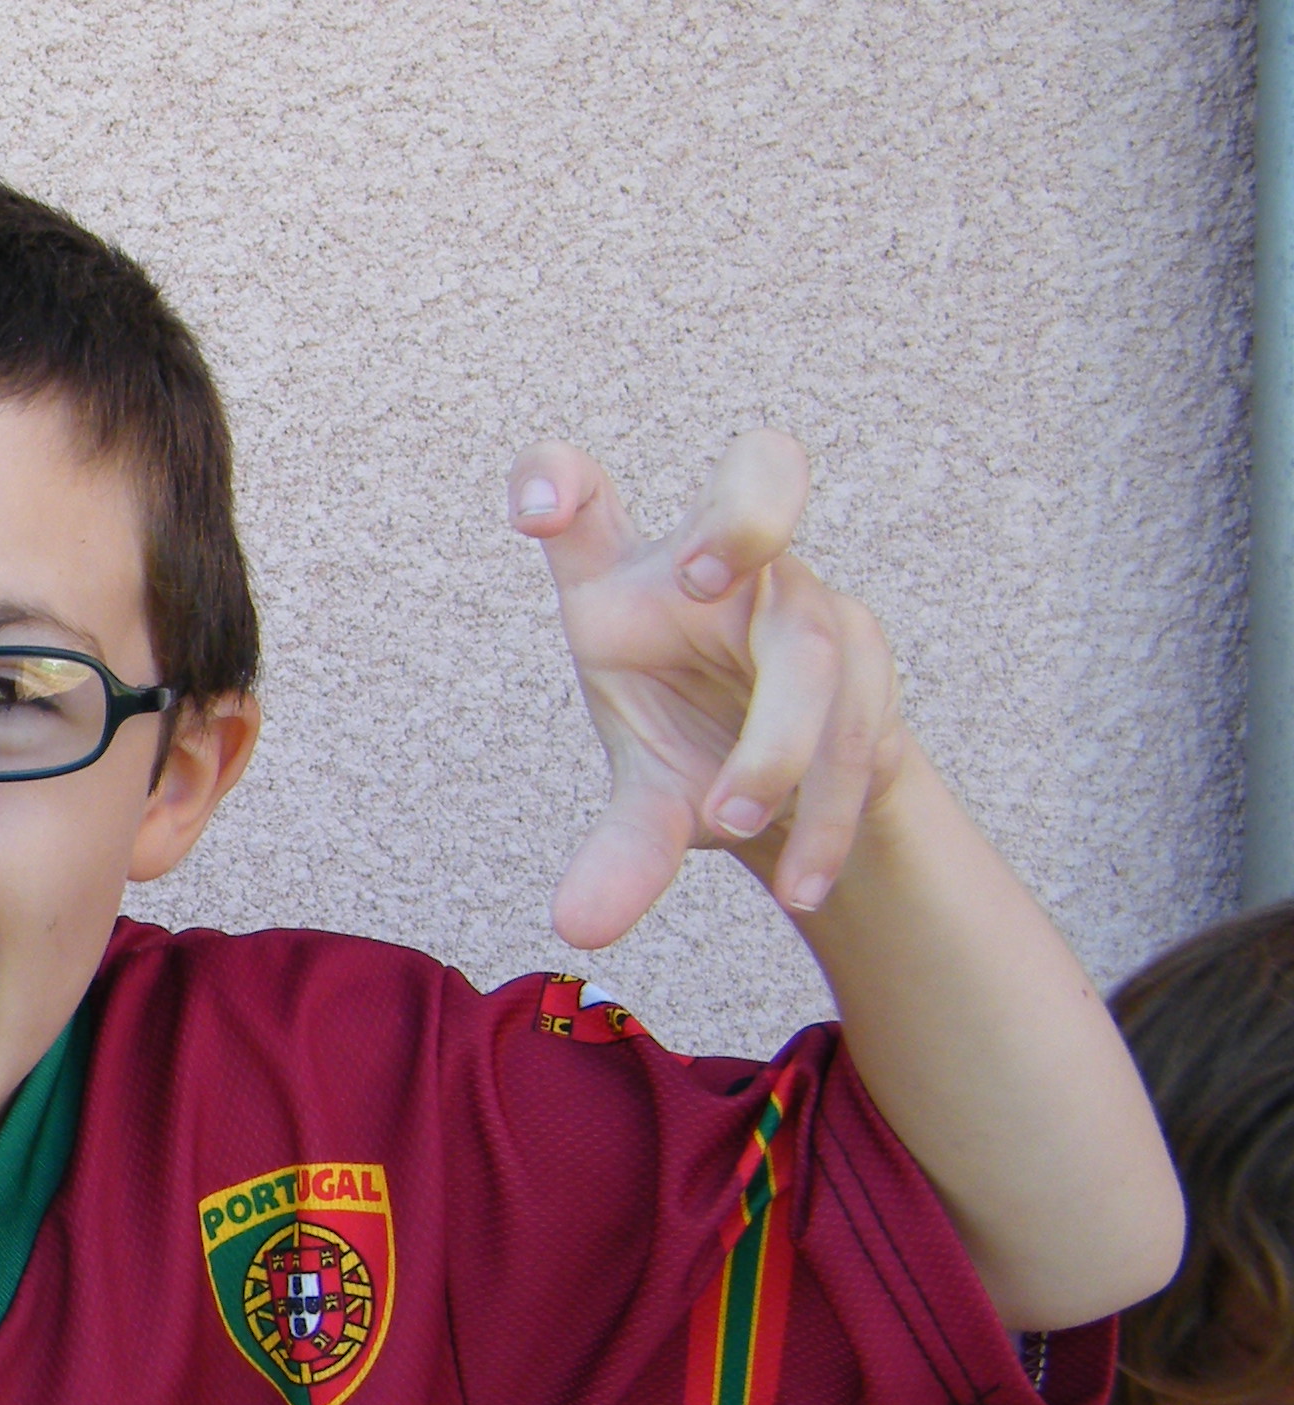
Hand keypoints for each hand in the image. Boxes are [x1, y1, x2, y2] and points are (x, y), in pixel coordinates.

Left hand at [514, 427, 905, 947]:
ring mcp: (805, 602)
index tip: (535, 510)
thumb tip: (580, 931)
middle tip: (699, 573)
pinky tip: (803, 882)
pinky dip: (825, 805)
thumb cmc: (697, 738)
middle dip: (743, 512)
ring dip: (776, 738)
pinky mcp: (867, 658)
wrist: (805, 780)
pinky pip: (858, 723)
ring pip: (810, 644)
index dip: (559, 478)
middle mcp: (728, 567)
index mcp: (637, 578)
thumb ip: (621, 851)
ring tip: (729, 821)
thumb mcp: (649, 795)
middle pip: (764, 473)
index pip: (590, 497)